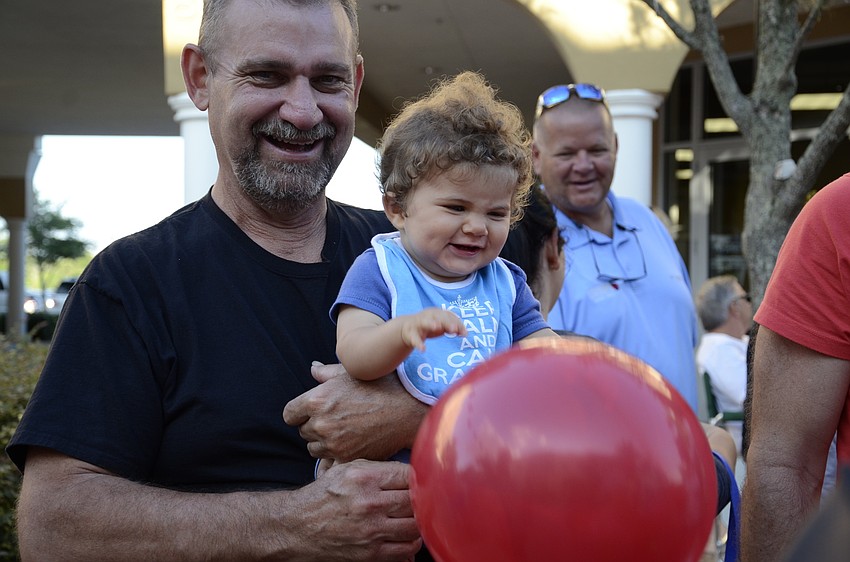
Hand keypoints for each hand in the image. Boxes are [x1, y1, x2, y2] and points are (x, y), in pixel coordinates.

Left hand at [283, 363, 428, 461]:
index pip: (289, 414)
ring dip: (323, 442)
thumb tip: (312, 369)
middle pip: (302, 431)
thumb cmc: (380, 386)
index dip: (298, 413)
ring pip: (314, 448)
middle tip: (335, 419)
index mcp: (316, 400)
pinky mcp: (346, 458)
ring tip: (343, 431)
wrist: (407, 411)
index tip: (310, 412)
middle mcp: (320, 423)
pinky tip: (347, 445)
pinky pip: (328, 462)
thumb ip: (326, 373)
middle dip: (314, 426)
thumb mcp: (351, 373)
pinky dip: (334, 456)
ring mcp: (332, 443)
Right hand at [287, 459, 421, 560]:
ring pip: (415, 525)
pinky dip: (412, 542)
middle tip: (421, 498)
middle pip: (415, 500)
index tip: (421, 480)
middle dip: (421, 499)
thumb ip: (379, 468)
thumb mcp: (346, 469)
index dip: (420, 477)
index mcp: (364, 478)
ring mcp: (371, 530)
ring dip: (419, 521)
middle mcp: (369, 503)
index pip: (409, 475)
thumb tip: (411, 472)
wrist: (298, 526)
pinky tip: (407, 534)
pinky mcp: (371, 553)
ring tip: (414, 516)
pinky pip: (407, 549)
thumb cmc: (324, 495)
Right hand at [400, 308, 466, 350]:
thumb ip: (451, 327)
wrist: (406, 328)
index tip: (464, 333)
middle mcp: (428, 316)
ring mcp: (418, 323)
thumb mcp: (441, 325)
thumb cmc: (428, 326)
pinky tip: (423, 349)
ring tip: (437, 327)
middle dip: (447, 322)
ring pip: (424, 322)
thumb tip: (465, 333)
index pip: (449, 316)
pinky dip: (419, 344)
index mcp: (436, 313)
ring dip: (431, 323)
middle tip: (454, 329)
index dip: (457, 324)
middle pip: (439, 317)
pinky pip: (415, 338)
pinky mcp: (410, 333)